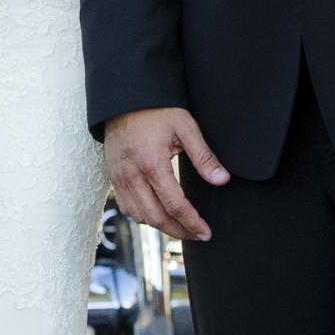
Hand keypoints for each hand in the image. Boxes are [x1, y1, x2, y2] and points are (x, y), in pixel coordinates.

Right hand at [102, 106, 228, 241]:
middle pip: (156, 218)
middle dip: (179, 231)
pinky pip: (126, 207)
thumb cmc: (155, 110)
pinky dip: (142, 215)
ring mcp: (119, 178)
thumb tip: (221, 180)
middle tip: (197, 234)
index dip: (192, 223)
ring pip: (139, 216)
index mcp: (151, 164)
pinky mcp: (113, 177)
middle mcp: (132, 175)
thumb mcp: (185, 127)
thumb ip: (204, 156)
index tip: (206, 232)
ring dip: (160, 225)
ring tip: (180, 225)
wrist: (123, 99)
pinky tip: (157, 213)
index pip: (175, 205)